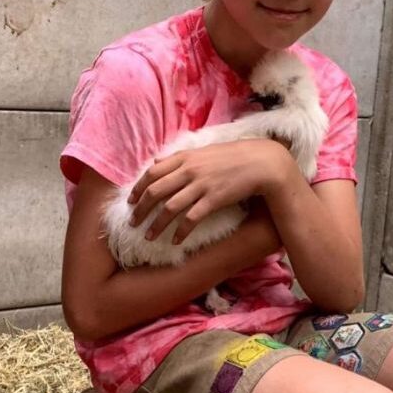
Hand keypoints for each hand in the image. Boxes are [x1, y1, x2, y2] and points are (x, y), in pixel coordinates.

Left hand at [128, 138, 292, 243]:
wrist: (261, 163)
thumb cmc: (233, 156)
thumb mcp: (203, 151)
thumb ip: (178, 157)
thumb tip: (155, 161)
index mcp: (185, 157)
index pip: (152, 173)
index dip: (138, 189)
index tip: (130, 202)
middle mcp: (189, 170)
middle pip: (155, 191)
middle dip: (140, 209)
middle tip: (133, 223)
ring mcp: (201, 185)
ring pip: (169, 208)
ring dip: (156, 225)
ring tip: (149, 237)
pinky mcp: (214, 200)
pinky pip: (191, 219)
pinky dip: (180, 232)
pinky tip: (175, 241)